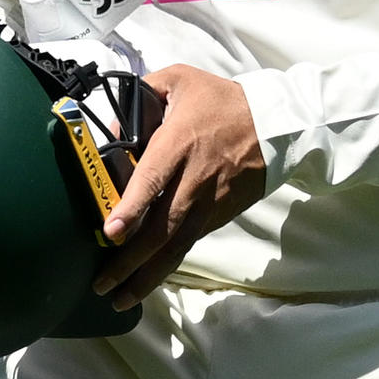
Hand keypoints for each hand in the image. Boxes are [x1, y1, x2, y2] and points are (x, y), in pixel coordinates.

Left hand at [90, 63, 266, 307]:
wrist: (276, 124)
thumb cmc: (222, 101)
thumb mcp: (179, 80)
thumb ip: (142, 96)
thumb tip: (113, 129)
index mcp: (179, 143)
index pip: (152, 180)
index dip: (131, 209)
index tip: (110, 233)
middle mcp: (193, 180)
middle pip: (161, 228)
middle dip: (130, 260)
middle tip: (102, 283)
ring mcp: (209, 202)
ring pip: (176, 246)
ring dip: (148, 275)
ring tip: (120, 298)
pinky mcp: (219, 215)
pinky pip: (189, 243)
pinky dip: (167, 265)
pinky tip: (147, 280)